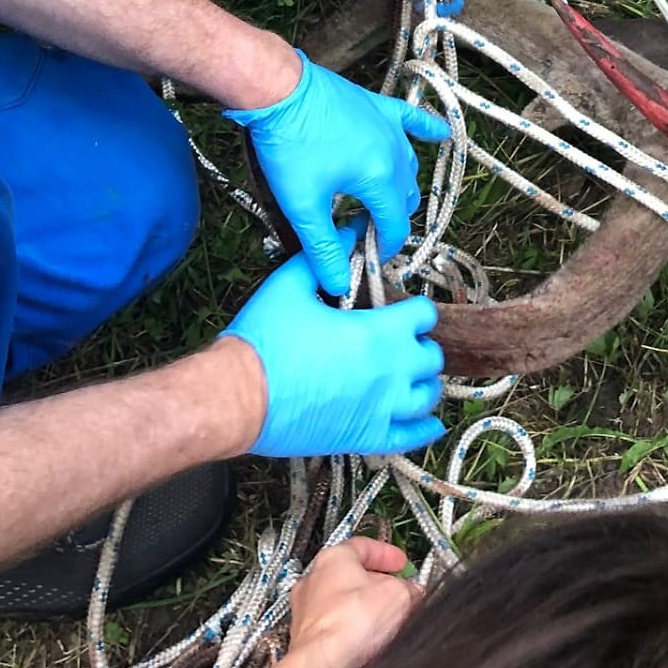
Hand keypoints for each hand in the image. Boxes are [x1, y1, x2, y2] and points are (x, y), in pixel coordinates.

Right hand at [224, 256, 444, 457]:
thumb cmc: (264, 341)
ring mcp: (382, 409)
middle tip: (397, 342)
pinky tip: (431, 422)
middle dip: (418, 345)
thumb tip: (347, 230)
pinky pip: (410, 437)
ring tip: (407, 376)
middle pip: (431, 356)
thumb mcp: (290, 284)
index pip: (424, 315)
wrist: (237, 397)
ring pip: (428, 395)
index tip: (399, 310)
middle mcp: (391, 372)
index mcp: (379, 332)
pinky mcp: (366, 437)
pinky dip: (425, 429)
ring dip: (422, 382)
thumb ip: (322, 258)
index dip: (413, 309)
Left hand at [227, 55, 448, 291]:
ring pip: (408, 166)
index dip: (381, 248)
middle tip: (358, 229)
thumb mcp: (302, 204)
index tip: (362, 257)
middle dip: (387, 219)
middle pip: (405, 198)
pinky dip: (428, 131)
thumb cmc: (289, 145)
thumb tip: (338, 284)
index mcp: (380, 178)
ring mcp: (390, 126)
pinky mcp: (380, 106)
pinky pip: (414, 120)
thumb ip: (323, 247)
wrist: (279, 89)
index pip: (394, 226)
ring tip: (372, 199)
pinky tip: (441, 134)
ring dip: (397, 187)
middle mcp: (395, 152)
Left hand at [281, 539, 419, 667]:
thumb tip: (414, 592)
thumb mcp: (399, 595)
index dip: (387, 554)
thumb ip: (409, 587)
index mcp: (333, 557)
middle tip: (398, 593)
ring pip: (342, 605)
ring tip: (386, 623)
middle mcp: (314, 581)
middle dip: (378, 585)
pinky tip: (368, 645)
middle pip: (351, 576)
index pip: (364, 546)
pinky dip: (352, 635)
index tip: (400, 564)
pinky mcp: (307, 641)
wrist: (323, 665)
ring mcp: (307, 612)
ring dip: (364, 612)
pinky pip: (335, 631)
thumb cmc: (348, 624)